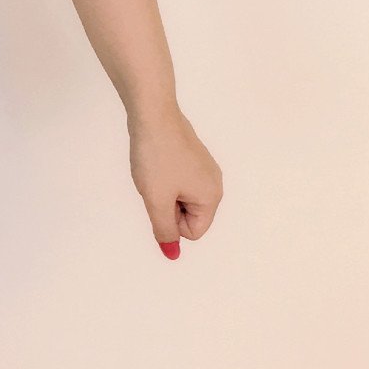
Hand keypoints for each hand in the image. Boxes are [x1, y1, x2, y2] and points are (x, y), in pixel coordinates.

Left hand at [127, 102, 221, 256]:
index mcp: (212, 197)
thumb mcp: (157, 201)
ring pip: (180, 198)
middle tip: (156, 183)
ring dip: (164, 192)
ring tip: (155, 171)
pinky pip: (177, 182)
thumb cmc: (156, 157)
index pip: (193, 232)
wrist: (153, 114)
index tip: (162, 197)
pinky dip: (163, 177)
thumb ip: (165, 230)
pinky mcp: (192, 157)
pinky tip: (157, 161)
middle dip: (168, 206)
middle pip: (188, 216)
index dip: (170, 221)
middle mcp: (215, 184)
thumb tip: (171, 254)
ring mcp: (204, 169)